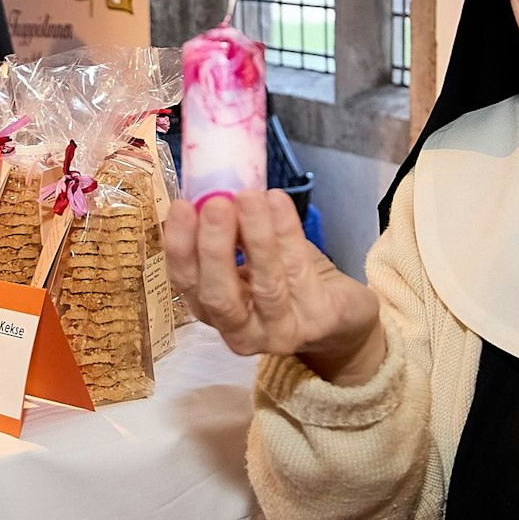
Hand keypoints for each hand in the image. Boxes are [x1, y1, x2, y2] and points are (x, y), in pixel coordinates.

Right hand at [165, 190, 383, 381]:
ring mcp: (280, 332)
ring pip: (264, 284)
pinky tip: (278, 203)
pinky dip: (288, 233)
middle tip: (216, 204)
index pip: (186, 284)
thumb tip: (210, 187)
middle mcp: (240, 331)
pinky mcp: (317, 321)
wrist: (339, 314)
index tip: (180, 206)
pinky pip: (299, 271)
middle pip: (218, 295)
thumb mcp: (249, 256)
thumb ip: (229, 233)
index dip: (179, 247)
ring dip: (255, 237)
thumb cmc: (285, 279)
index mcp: (213, 312)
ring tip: (249, 197)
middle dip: (214, 247)